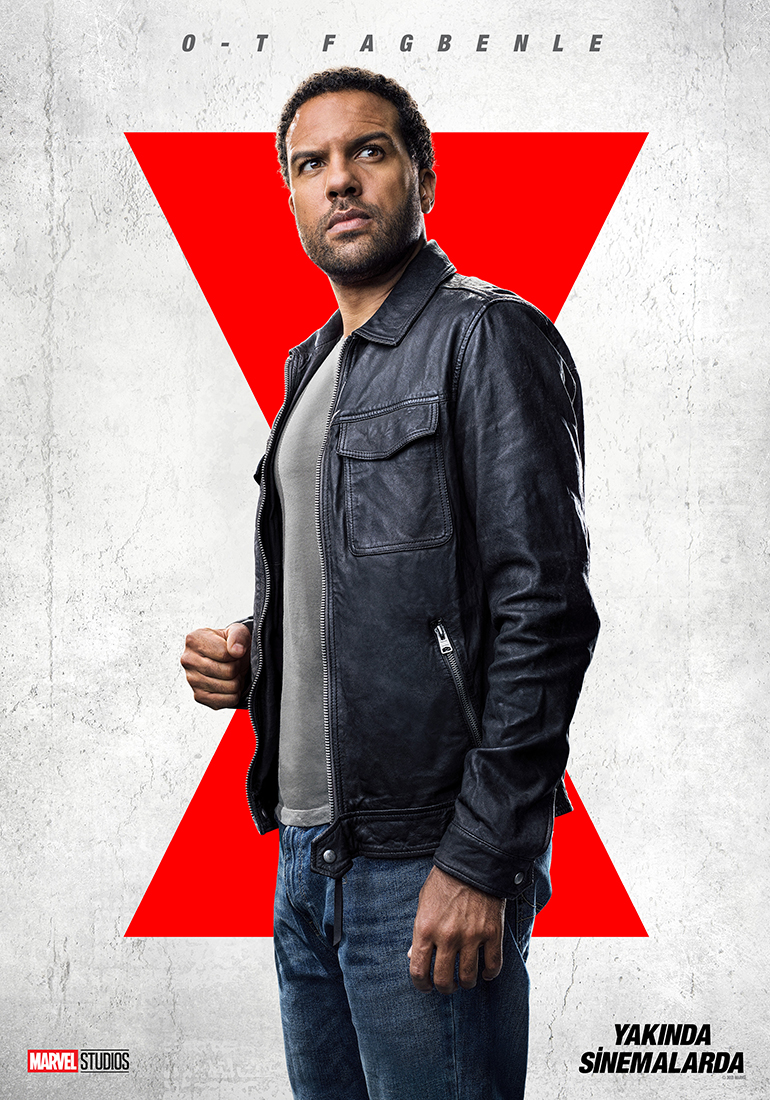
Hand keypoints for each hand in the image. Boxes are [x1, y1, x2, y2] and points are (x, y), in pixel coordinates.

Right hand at [180, 623, 251, 709]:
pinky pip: (227, 701)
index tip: (232, 650)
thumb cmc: (231, 644)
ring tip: (230, 672)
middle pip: (228, 671)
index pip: (225, 654)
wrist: (229, 659)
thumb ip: (239, 636)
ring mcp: (191, 680)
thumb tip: (236, 651)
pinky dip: (234, 694)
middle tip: (232, 663)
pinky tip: (227, 684)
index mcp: (194, 639)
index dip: (236, 653)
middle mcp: (188, 659)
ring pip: (229, 686)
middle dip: (237, 667)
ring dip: (237, 680)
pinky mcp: (198, 696)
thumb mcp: (239, 631)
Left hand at [409, 865, 505, 993]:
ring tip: (465, 979)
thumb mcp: (423, 903)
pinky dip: (489, 974)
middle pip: (444, 980)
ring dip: (466, 983)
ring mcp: (471, 936)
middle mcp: (447, 937)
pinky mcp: (492, 934)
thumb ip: (418, 932)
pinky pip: (493, 965)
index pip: (419, 971)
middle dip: (445, 988)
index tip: (425, 987)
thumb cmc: (444, 882)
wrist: (473, 863)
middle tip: (448, 985)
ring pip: (468, 977)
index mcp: (425, 929)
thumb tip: (413, 956)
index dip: (421, 985)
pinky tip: (486, 972)